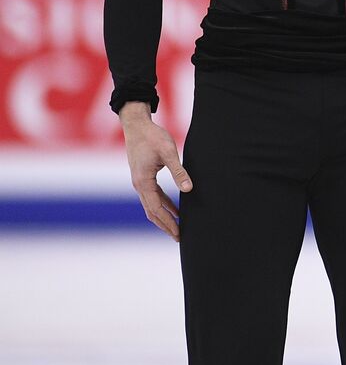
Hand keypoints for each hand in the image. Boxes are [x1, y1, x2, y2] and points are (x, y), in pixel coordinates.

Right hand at [123, 117, 192, 240]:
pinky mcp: (143, 177)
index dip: (168, 222)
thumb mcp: (168, 152)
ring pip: (152, 206)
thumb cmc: (153, 137)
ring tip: (178, 227)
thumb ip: (179, 171)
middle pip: (152, 212)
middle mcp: (139, 185)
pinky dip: (163, 205)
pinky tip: (175, 209)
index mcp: (143, 182)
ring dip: (164, 217)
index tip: (179, 233)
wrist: (137, 126)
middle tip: (179, 237)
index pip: (156, 209)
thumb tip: (189, 190)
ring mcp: (140, 182)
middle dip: (165, 225)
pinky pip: (154, 196)